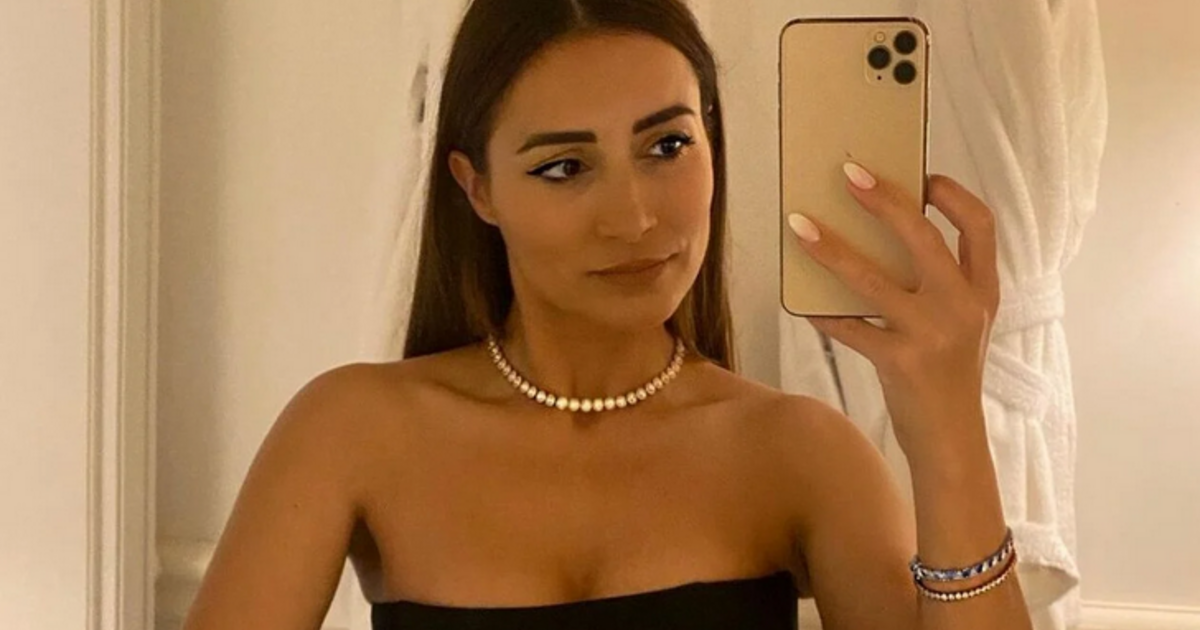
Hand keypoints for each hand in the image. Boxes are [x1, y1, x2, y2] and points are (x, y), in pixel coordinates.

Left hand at [787, 162, 1000, 458]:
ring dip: (831, 250)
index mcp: (983, 292)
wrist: (952, 440)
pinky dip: (822, 313)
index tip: (923, 175)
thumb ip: (939, 285)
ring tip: (800, 227)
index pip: (981, 225)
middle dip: (884, 200)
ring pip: (872, 279)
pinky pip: (849, 327)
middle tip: (849, 173)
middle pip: (923, 238)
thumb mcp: (960, 325)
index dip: (953, 194)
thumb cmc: (947, 375)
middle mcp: (963, 307)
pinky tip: (801, 302)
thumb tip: (881, 236)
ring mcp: (932, 334)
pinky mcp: (900, 362)